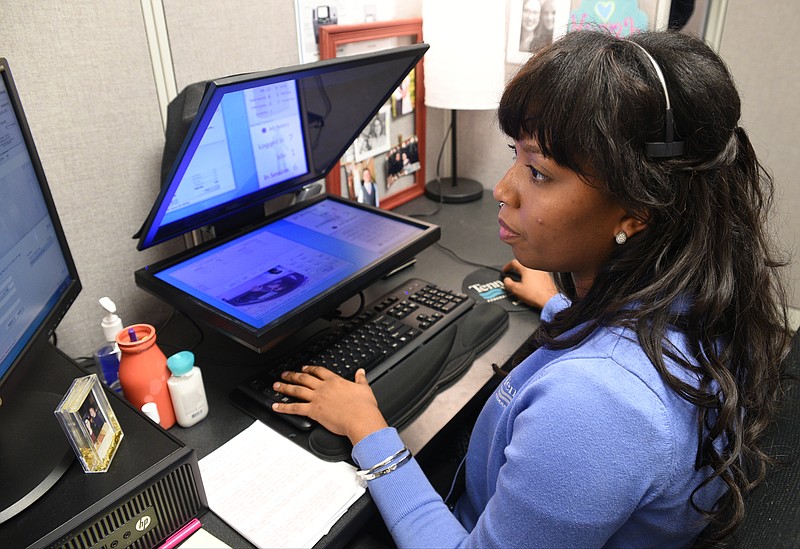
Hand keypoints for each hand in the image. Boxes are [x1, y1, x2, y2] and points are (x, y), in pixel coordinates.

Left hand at [272, 366, 387, 444]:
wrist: (360, 418)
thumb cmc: (363, 406)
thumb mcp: (364, 388)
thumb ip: (360, 379)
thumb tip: (361, 372)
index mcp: (335, 381)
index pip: (319, 371)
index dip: (310, 368)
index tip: (304, 368)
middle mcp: (323, 387)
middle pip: (304, 378)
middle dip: (293, 375)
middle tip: (284, 374)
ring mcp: (317, 398)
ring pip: (297, 390)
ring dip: (285, 387)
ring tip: (276, 385)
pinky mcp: (313, 411)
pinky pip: (295, 408)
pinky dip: (284, 407)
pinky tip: (276, 406)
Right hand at [501, 259, 558, 308]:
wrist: (549, 300)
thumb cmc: (536, 295)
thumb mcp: (516, 290)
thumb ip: (508, 283)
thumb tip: (506, 280)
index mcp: (526, 268)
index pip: (514, 262)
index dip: (507, 266)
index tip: (505, 271)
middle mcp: (535, 267)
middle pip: (522, 264)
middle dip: (515, 269)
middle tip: (512, 274)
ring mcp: (542, 271)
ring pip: (530, 269)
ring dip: (524, 272)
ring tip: (521, 279)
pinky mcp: (547, 277)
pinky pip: (536, 273)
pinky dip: (531, 276)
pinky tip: (530, 283)